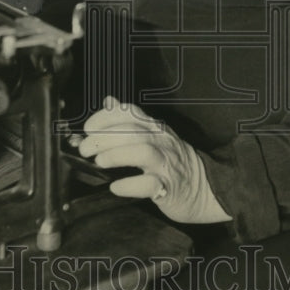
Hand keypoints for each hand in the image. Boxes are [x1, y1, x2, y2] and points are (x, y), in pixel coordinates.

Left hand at [73, 97, 231, 224]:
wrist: (204, 188)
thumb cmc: (172, 162)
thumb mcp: (153, 135)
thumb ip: (130, 120)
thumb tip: (109, 101)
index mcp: (155, 127)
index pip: (129, 112)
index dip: (104, 117)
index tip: (87, 129)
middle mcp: (161, 141)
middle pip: (131, 131)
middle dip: (102, 138)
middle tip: (85, 149)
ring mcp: (166, 163)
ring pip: (142, 151)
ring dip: (116, 155)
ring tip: (100, 162)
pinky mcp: (169, 187)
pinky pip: (149, 184)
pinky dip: (130, 185)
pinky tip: (116, 187)